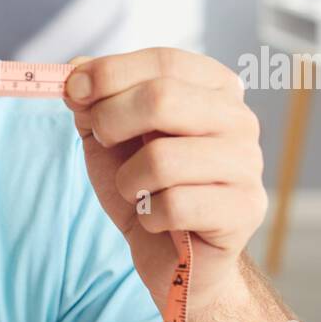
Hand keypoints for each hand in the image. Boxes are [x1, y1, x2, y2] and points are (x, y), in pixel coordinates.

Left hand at [63, 48, 264, 316]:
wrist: (174, 259)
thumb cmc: (145, 191)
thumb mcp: (109, 140)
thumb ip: (93, 102)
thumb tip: (75, 71)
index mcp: (212, 90)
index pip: (164, 61)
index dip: (111, 72)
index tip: (73, 89)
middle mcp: (239, 120)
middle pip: (163, 98)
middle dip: (112, 121)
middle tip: (104, 143)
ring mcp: (247, 164)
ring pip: (163, 158)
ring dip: (130, 181)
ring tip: (138, 193)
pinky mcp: (244, 210)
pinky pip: (176, 205)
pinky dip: (150, 217)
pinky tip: (160, 221)